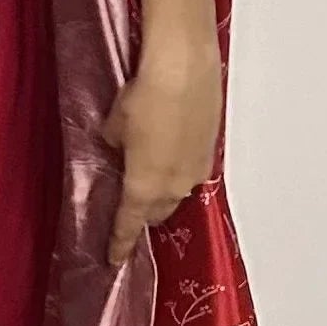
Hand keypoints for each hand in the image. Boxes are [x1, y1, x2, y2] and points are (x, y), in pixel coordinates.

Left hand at [99, 22, 221, 266]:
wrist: (185, 67)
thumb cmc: (144, 98)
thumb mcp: (114, 125)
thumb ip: (114, 144)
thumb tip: (119, 144)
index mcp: (144, 188)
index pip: (129, 227)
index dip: (120, 244)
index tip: (114, 258)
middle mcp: (175, 186)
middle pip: (157, 213)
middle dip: (142, 213)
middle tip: (129, 204)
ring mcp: (198, 168)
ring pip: (178, 191)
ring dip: (163, 188)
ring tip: (150, 167)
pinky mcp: (212, 148)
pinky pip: (192, 168)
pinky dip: (179, 165)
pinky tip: (171, 145)